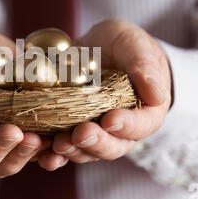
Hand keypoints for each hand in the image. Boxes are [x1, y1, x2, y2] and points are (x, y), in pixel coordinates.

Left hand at [38, 19, 171, 167]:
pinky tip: (41, 151)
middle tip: (81, 133)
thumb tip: (157, 95)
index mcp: (145, 111)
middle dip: (96, 143)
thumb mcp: (135, 46)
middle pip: (112, 146)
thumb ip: (144, 67)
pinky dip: (51, 152)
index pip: (142, 125)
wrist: (101, 49)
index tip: (111, 119)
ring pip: (86, 151)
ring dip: (72, 151)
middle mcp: (121, 129)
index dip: (128, 126)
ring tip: (58, 145)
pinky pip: (63, 147)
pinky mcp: (71, 130)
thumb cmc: (125, 47)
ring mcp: (95, 132)